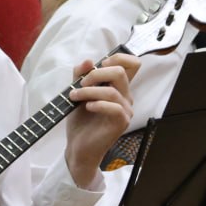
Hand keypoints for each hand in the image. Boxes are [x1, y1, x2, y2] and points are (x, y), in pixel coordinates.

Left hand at [64, 53, 138, 188]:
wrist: (77, 147)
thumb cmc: (80, 120)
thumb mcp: (77, 92)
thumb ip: (80, 76)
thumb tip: (88, 60)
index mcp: (118, 87)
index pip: (132, 64)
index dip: (118, 58)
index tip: (99, 64)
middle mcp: (125, 97)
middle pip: (121, 72)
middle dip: (97, 73)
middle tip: (80, 83)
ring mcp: (125, 111)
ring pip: (113, 91)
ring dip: (89, 91)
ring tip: (74, 97)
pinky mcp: (121, 123)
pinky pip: (114, 107)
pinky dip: (98, 104)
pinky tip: (87, 107)